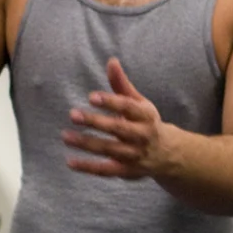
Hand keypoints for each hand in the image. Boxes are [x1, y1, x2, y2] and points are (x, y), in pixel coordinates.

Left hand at [63, 58, 173, 179]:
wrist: (167, 154)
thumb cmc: (146, 122)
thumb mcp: (139, 103)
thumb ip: (122, 84)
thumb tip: (111, 61)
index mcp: (146, 116)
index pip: (128, 107)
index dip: (110, 102)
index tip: (91, 97)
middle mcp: (142, 136)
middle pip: (118, 129)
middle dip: (95, 123)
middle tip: (73, 114)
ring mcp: (135, 155)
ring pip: (109, 149)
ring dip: (86, 144)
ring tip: (65, 135)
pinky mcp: (126, 171)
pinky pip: (105, 170)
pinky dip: (88, 168)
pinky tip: (70, 161)